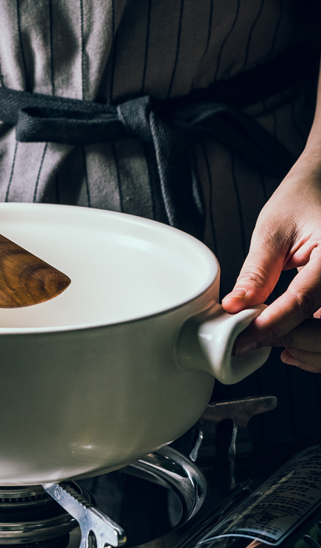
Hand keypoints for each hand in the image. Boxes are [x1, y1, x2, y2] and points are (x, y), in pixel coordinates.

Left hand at [222, 160, 320, 373]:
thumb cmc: (305, 197)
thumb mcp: (273, 230)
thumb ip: (257, 273)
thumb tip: (234, 307)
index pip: (304, 301)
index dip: (270, 326)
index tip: (241, 340)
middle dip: (291, 341)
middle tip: (253, 342)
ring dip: (307, 349)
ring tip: (273, 342)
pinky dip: (317, 345)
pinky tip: (294, 344)